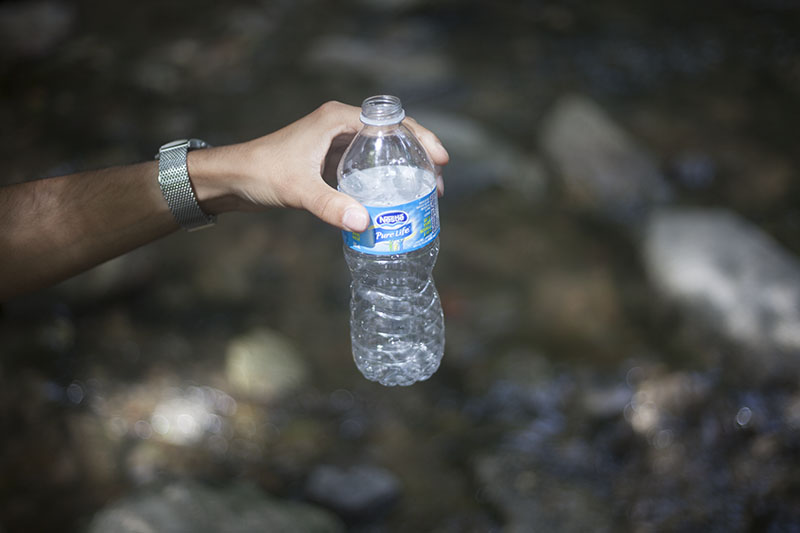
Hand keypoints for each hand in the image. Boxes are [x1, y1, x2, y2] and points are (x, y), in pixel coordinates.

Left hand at [192, 101, 449, 231]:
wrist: (231, 178)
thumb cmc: (261, 173)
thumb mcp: (298, 189)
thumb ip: (331, 205)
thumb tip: (365, 223)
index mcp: (337, 119)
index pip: (391, 121)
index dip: (421, 137)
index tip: (441, 160)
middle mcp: (339, 124)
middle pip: (391, 134)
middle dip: (417, 155)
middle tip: (437, 183)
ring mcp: (333, 141)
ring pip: (378, 150)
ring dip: (401, 167)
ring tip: (422, 191)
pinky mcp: (327, 158)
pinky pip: (363, 164)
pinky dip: (381, 177)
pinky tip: (390, 198)